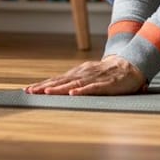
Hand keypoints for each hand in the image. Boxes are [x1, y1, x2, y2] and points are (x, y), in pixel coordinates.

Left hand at [24, 57, 146, 95]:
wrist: (130, 65)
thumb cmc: (108, 74)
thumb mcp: (88, 76)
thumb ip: (74, 82)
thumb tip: (57, 89)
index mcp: (78, 73)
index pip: (57, 79)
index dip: (42, 84)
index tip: (28, 90)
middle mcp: (83, 73)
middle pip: (61, 81)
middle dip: (45, 87)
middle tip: (30, 92)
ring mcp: (95, 78)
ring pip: (74, 84)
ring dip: (59, 88)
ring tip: (46, 93)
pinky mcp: (107, 84)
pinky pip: (93, 88)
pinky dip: (83, 90)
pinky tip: (73, 94)